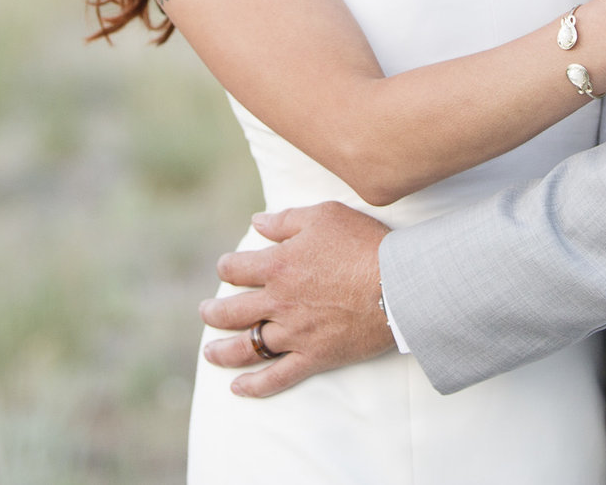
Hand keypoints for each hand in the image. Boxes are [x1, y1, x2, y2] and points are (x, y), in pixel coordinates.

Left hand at [199, 202, 394, 395]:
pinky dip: (256, 385)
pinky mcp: (314, 356)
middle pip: (231, 312)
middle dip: (213, 313)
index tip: (228, 268)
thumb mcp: (323, 216)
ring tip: (210, 352)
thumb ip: (285, 220)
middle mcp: (279, 302)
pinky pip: (278, 377)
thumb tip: (256, 223)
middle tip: (206, 313)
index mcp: (278, 265)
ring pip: (248, 347)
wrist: (399, 284)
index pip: (235, 269)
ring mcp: (294, 333)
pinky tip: (238, 389)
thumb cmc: (363, 244)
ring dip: (224, 351)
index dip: (227, 267)